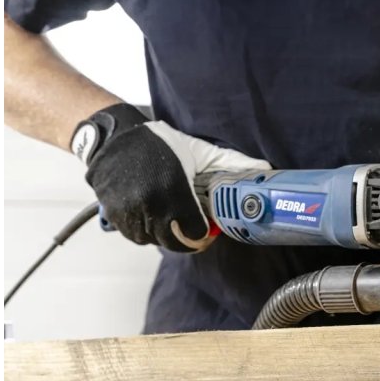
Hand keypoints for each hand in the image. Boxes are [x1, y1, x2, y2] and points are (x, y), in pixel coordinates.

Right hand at [71, 104, 270, 251]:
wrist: (115, 139)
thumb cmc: (157, 143)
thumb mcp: (198, 151)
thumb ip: (232, 163)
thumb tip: (264, 169)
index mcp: (173, 189)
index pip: (195, 233)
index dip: (204, 234)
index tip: (209, 230)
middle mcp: (150, 203)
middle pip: (175, 242)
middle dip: (188, 238)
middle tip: (195, 230)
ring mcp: (130, 211)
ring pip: (155, 240)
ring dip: (166, 234)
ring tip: (172, 216)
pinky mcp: (115, 215)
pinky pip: (136, 236)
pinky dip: (146, 231)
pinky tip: (153, 214)